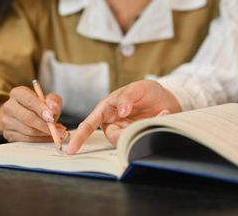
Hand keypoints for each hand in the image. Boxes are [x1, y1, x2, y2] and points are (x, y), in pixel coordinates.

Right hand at [0, 86, 67, 141]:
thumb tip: (53, 108)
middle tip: (59, 130)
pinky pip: (26, 140)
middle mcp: (9, 106)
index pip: (29, 100)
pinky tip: (48, 137)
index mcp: (17, 93)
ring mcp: (7, 121)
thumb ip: (53, 101)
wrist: (20, 115)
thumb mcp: (47, 99)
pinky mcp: (8, 134)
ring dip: (45, 134)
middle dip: (45, 125)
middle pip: (28, 118)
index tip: (52, 116)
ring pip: (28, 131)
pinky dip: (40, 140)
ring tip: (57, 133)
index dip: (41, 109)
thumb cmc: (36, 106)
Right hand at [66, 80, 180, 153]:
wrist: (165, 99)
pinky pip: (142, 140)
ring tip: (159, 114)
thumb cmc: (146, 91)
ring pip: (127, 141)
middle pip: (113, 137)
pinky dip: (154, 128)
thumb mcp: (137, 88)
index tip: (72, 149)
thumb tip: (120, 111)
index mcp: (106, 109)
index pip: (89, 124)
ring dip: (144, 130)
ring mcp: (125, 132)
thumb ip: (126, 98)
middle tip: (144, 125)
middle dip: (127, 135)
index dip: (80, 137)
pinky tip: (163, 115)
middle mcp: (113, 123)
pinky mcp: (137, 138)